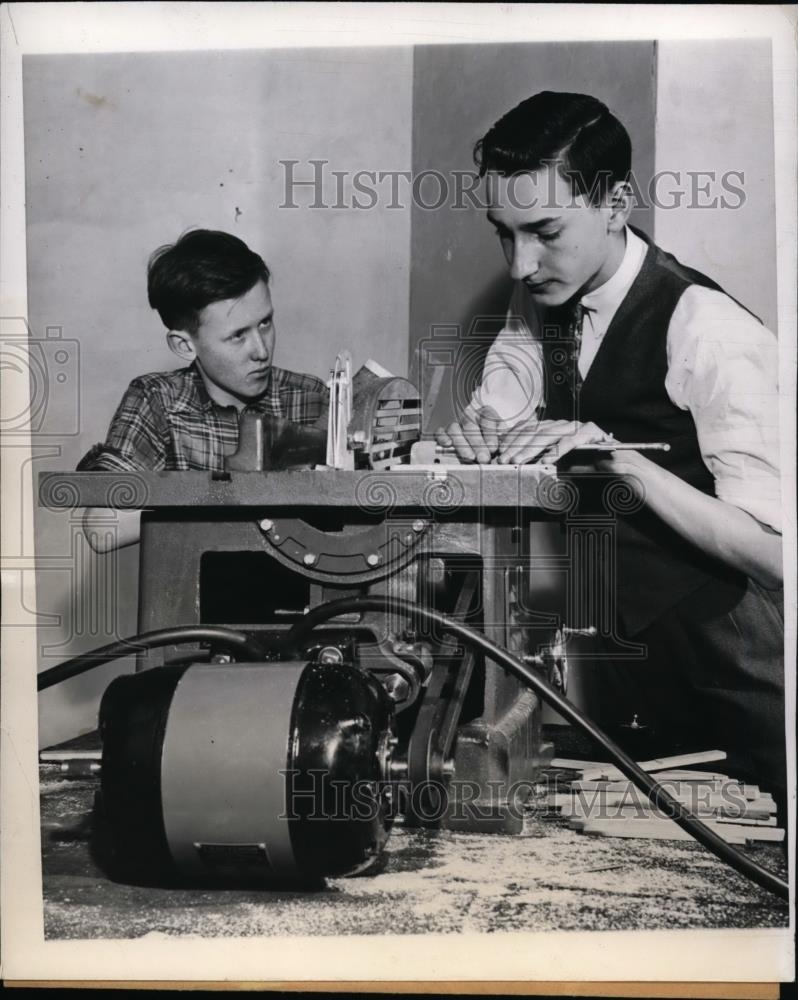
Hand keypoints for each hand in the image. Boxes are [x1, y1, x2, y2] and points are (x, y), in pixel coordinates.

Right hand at [436, 406, 501, 463]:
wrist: (485, 442)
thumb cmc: (495, 440)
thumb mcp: (503, 438)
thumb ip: (504, 442)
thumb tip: (506, 452)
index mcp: (486, 413)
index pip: (487, 419)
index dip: (490, 434)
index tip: (494, 448)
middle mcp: (470, 416)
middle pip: (471, 426)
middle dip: (478, 444)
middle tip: (483, 458)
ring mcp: (457, 424)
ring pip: (455, 429)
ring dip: (463, 445)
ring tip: (469, 457)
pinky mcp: (446, 432)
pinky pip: (441, 432)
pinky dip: (443, 437)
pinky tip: (448, 444)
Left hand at [496, 419, 615, 464]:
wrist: (617, 469)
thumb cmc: (585, 469)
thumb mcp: (554, 465)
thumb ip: (537, 460)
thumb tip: (513, 463)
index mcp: (552, 428)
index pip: (526, 429)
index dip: (511, 440)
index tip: (498, 453)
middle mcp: (563, 424)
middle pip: (535, 431)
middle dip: (516, 445)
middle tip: (504, 459)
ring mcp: (578, 426)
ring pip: (549, 434)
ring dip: (531, 448)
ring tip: (519, 461)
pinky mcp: (592, 433)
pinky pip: (572, 439)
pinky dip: (558, 450)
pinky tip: (546, 461)